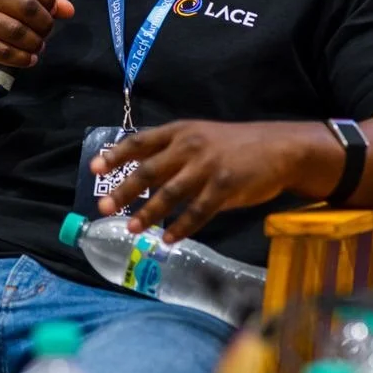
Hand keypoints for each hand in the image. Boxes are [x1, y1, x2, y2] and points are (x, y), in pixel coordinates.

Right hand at [0, 0, 74, 83]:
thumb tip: (68, 9)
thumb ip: (44, 4)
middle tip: (44, 35)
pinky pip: (6, 51)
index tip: (52, 12)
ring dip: (34, 44)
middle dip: (44, 24)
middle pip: (28, 6)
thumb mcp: (16, 7)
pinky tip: (27, 59)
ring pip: (18, 31)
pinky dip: (22, 58)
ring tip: (36, 48)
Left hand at [92, 120, 326, 242]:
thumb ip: (172, 156)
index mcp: (180, 132)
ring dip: (149, 214)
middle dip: (124, 191)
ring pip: (170, 194)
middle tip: (104, 208)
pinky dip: (181, 227)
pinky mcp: (225, 186)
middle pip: (148, 170)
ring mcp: (207, 166)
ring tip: (132, 230)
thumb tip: (139, 179)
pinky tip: (169, 240)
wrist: (278, 148)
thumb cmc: (234, 146)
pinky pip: (198, 212)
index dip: (116, 154)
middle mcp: (190, 146)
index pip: (140, 142)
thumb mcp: (200, 139)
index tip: (94, 168)